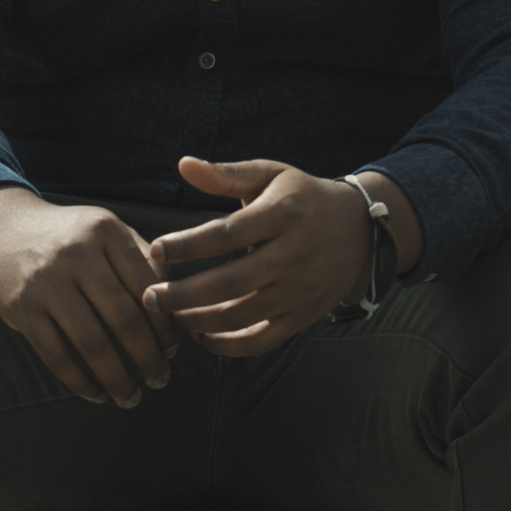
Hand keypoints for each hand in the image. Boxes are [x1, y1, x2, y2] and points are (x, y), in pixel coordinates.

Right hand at [0, 186, 174, 405]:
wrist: (4, 229)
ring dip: (117, 378)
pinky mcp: (22, 308)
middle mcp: (77, 253)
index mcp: (107, 232)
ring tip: (131, 396)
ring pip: (92, 343)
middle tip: (160, 380)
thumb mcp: (107, 232)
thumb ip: (143, 260)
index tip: (172, 351)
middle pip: (124, 319)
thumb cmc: (71, 238)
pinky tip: (97, 393)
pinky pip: (56, 355)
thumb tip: (180, 307)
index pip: (148, 288)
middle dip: (148, 358)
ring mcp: (46, 282)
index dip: (165, 326)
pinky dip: (80, 381)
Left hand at [147, 156, 393, 357]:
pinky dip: (229, 346)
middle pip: (232, 281)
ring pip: (244, 315)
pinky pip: (262, 340)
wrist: (359, 230)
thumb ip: (226, 175)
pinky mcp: (303, 316)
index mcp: (282, 215)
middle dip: (186, 293)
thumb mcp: (270, 175)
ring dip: (200, 320)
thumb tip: (183, 164)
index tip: (157, 250)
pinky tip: (201, 336)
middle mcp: (294, 255)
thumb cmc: (302, 197)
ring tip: (169, 316)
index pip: (229, 234)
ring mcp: (299, 290)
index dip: (190, 245)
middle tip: (150, 296)